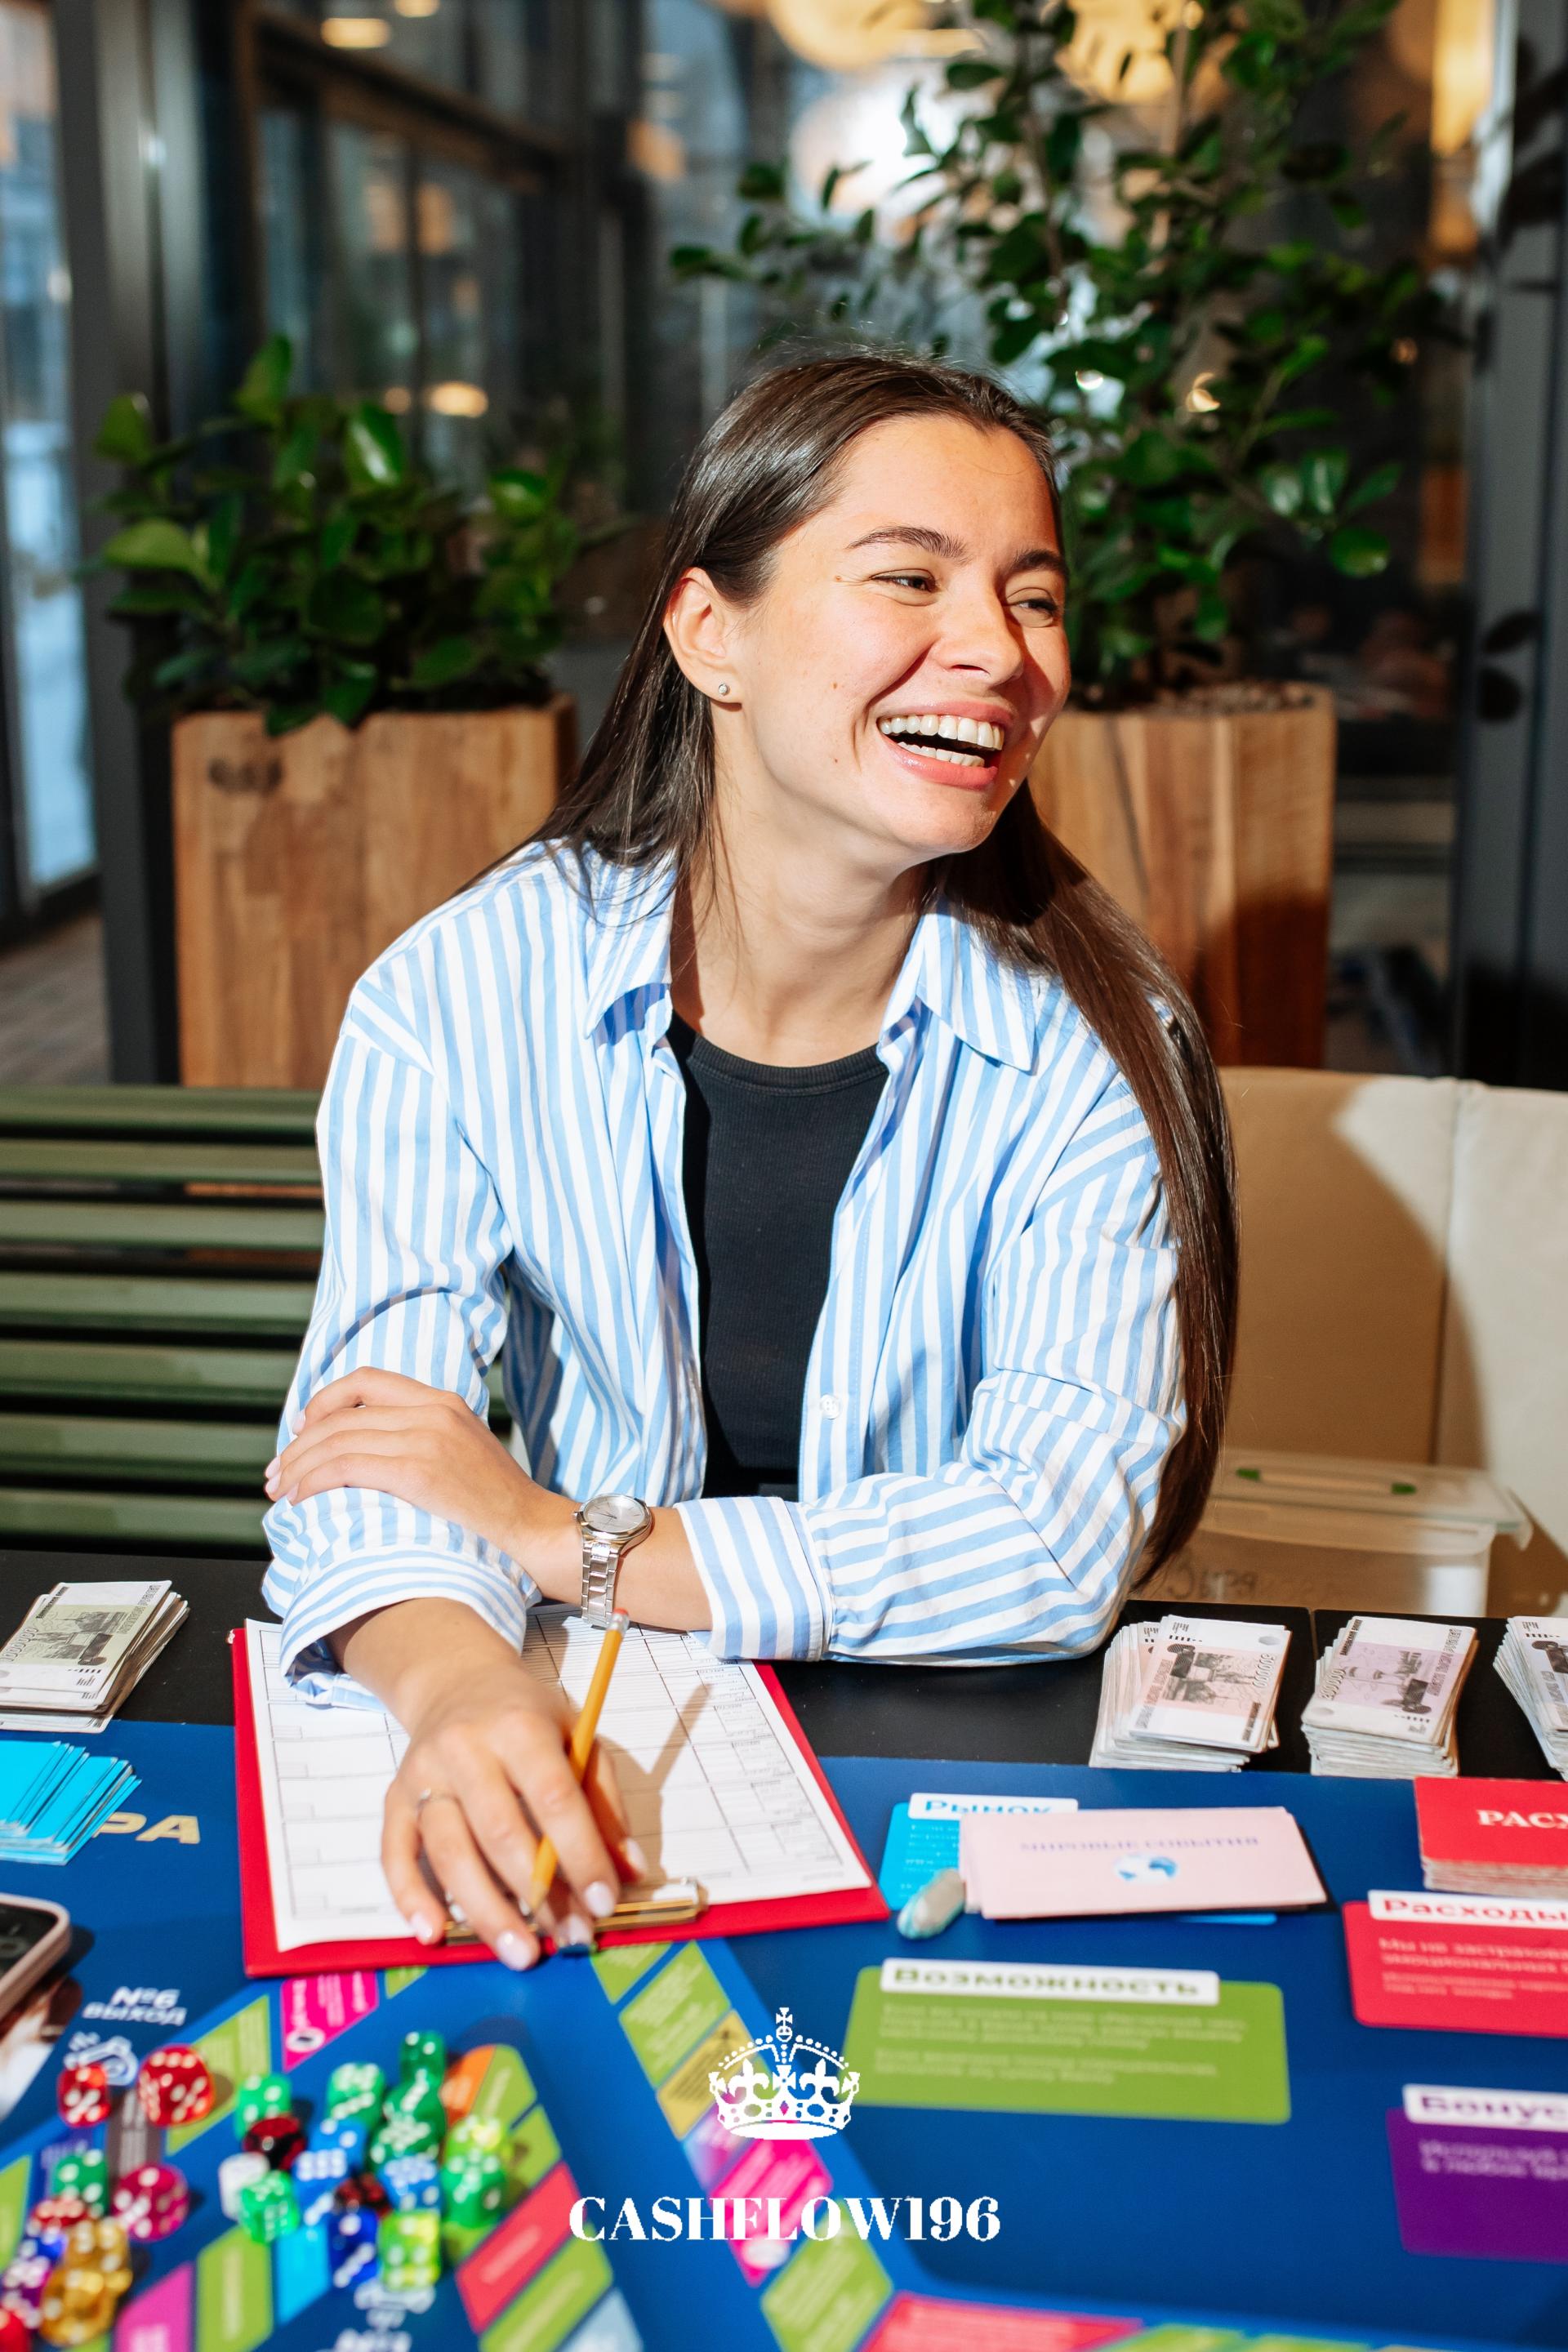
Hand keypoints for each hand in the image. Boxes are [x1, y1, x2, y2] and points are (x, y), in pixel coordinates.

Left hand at [265, 1368, 573, 1581]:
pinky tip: (300, 1499)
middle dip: (298, 1444)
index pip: (367, 1380)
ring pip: (337, 1439)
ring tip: (280, 1492)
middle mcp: (433, 1411)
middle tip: (275, 1474)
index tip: (302, 1429)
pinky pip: (347, 1465)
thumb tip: (373, 1455)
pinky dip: (314, 1480)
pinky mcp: (419, 1471)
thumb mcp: (465, 1453)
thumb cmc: (499, 1507)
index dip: (324, 1401)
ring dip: (297, 1466)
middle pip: (342, 1414)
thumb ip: (425, 1439)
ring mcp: (427, 1438)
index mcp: (443, 1401)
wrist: (536, 1530)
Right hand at [364, 1610, 645, 1966]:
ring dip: (486, 1910)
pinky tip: (434, 1933)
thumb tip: (630, 1869)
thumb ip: (603, 1802)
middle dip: (538, 1894)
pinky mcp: (394, 1798)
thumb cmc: (527, 1717)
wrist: (457, 1681)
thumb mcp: (576, 1737)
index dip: (581, 1853)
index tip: (603, 1902)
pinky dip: (410, 1897)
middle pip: (499, 1830)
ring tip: (520, 1952)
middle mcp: (465, 1748)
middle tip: (569, 1937)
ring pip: (449, 1851)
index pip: (554, 1797)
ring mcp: (424, 1774)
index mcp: (520, 1726)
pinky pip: (394, 1853)